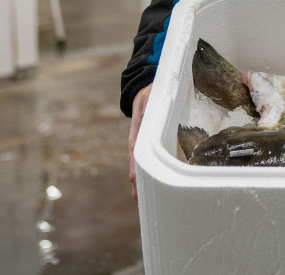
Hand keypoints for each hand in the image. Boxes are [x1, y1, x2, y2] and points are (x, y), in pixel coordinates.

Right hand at [128, 83, 152, 200]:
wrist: (145, 85)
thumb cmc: (151, 90)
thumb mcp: (150, 94)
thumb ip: (150, 104)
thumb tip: (149, 112)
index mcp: (139, 127)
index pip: (135, 149)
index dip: (134, 166)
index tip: (134, 180)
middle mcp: (139, 136)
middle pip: (136, 161)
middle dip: (136, 180)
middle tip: (138, 198)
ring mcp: (143, 139)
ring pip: (141, 161)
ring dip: (140, 178)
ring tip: (141, 197)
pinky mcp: (149, 139)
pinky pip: (148, 156)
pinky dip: (148, 169)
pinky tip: (151, 181)